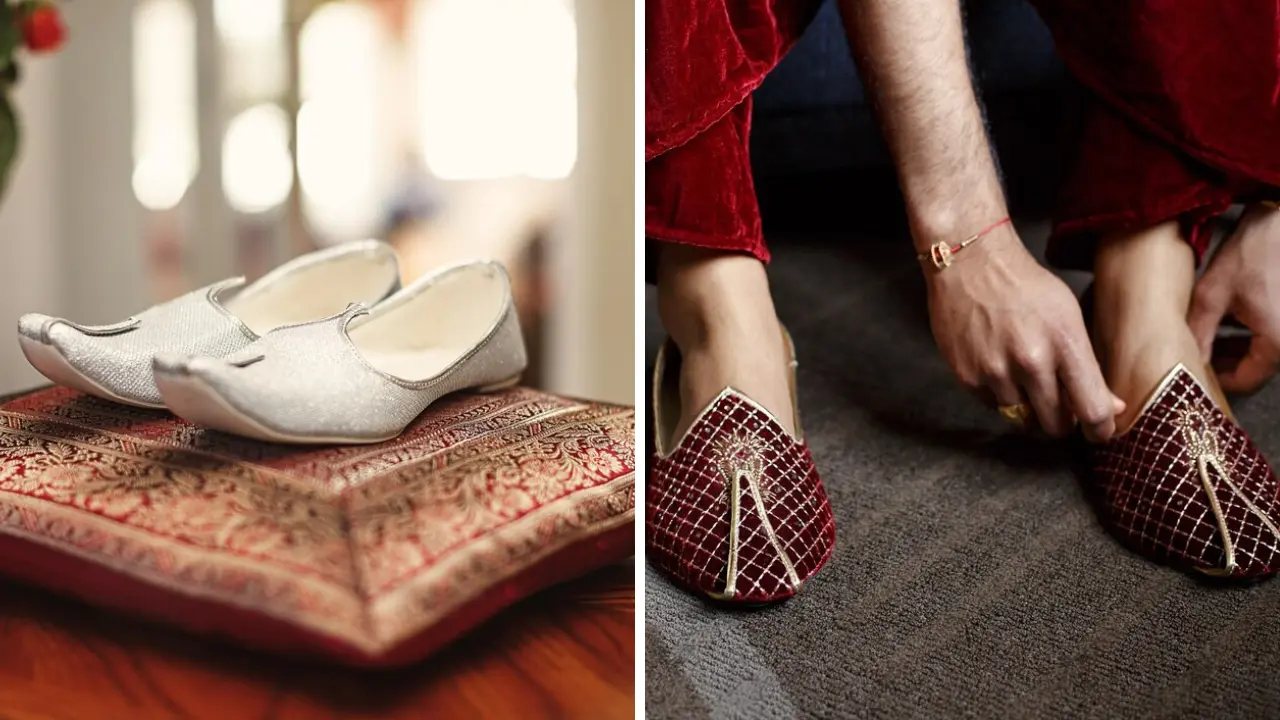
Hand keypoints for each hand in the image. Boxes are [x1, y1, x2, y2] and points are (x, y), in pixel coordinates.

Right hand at [925, 226, 1124, 440]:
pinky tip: (998, 365)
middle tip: (1060, 406)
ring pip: (1023, 419)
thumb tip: (1110, 407)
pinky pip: (993, 406)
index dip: (1100, 428)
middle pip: (1056, 425)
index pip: (1092, 408)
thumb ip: (1087, 365)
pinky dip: (1000, 395)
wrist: (970, 263)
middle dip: (1062, 420)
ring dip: (1028, 407)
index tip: (1099, 431)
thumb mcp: (1068, 315)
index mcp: (1064, 343)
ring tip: (1023, 376)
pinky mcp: (968, 376)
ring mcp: (995, 372)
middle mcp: (1030, 362)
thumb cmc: (1024, 286)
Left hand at [1188, 204, 1279, 393]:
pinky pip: (1270, 334)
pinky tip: (1226, 325)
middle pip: (1255, 367)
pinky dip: (1249, 334)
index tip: (1193, 372)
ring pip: (1262, 351)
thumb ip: (1199, 333)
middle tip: (1194, 356)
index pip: (1245, 381)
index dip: (1216, 380)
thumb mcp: (1213, 294)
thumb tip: (1187, 361)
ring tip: (1205, 340)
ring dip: (1235, 348)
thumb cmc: (1253, 252)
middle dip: (1223, 363)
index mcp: (1278, 344)